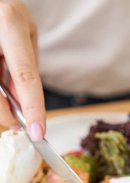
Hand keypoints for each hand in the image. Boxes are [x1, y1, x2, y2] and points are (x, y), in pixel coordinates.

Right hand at [0, 0, 44, 139]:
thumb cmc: (6, 14)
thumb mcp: (24, 34)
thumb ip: (25, 68)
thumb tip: (24, 104)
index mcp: (10, 25)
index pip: (26, 76)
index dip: (32, 108)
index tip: (38, 132)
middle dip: (7, 113)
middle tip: (17, 122)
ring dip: (0, 101)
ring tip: (6, 92)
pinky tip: (1, 83)